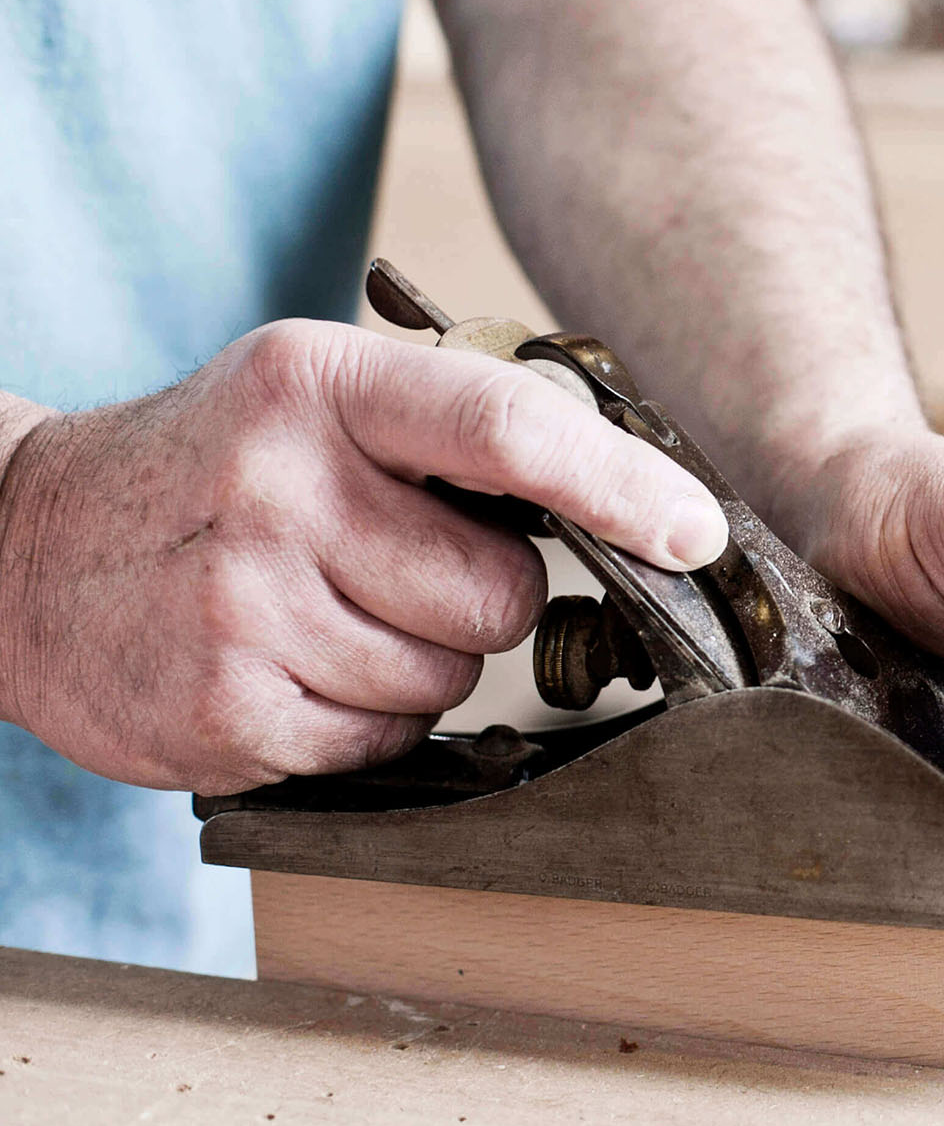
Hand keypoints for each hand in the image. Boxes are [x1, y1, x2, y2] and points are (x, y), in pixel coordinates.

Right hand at [0, 320, 727, 793]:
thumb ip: (458, 426)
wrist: (22, 549)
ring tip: (320, 611)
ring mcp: (246, 607)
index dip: (621, 486)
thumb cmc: (214, 466)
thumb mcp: (317, 393)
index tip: (694, 531)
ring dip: (418, 662)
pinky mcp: (227, 711)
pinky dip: (363, 719)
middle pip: (501, 593)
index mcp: (322, 385)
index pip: (505, 429)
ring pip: (452, 677)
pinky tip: (288, 667)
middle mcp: (280, 488)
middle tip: (386, 566)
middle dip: (477, 597)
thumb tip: (632, 497)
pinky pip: (387, 741)